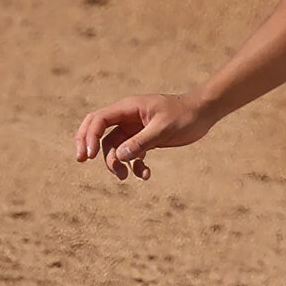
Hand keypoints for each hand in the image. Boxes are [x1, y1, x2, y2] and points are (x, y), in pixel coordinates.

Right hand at [73, 92, 215, 179]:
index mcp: (128, 108)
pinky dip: (134, 165)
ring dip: (116, 163)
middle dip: (88, 144)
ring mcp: (135, 128)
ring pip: (115, 147)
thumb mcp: (163, 129)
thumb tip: (119, 156)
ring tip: (126, 177)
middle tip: (82, 160)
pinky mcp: (145, 139)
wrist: (204, 113)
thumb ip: (141, 142)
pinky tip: (145, 174)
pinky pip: (131, 154)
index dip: (88, 136)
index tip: (87, 155)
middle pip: (98, 131)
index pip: (98, 120)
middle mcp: (128, 117)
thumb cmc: (185, 116)